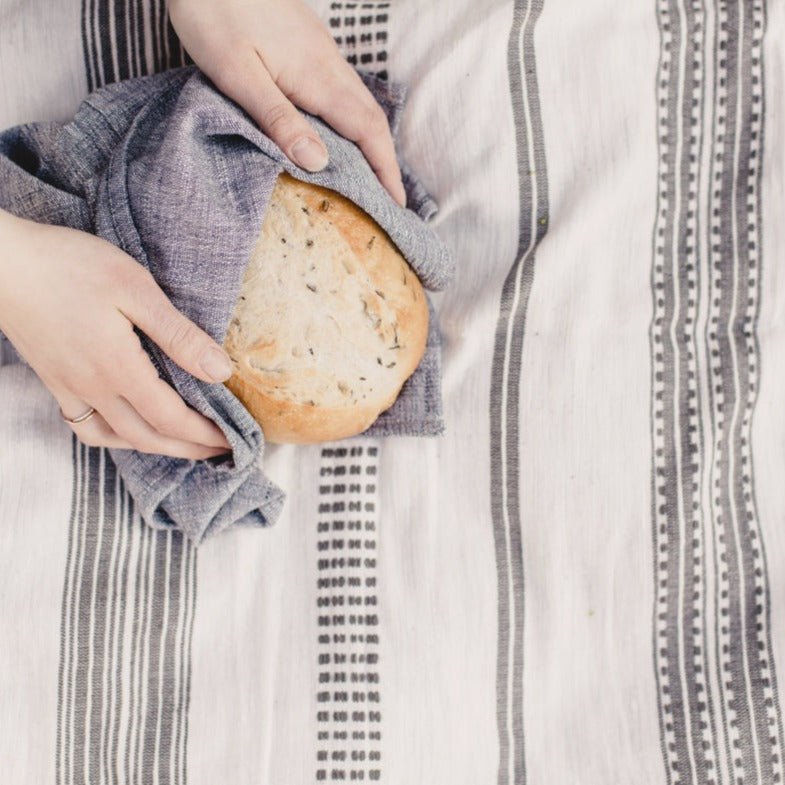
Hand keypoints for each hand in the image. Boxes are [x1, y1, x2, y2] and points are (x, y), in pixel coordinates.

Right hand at [0, 210, 231, 459]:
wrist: (0, 263)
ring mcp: (69, 388)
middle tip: (221, 452)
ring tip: (185, 446)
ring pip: (118, 438)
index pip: (173, 419)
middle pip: (150, 438)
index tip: (234, 440)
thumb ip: (179, 335)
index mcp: (119, 369)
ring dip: (157, 448)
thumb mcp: (136, 290)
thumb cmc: (69, 266)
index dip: (206, 435)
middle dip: (190, 449)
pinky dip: (116, 438)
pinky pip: (87, 427)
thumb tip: (221, 372)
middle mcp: (94, 389)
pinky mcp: (53, 380)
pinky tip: (129, 429)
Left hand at [168, 0, 406, 205]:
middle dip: (385, 162)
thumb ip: (279, 119)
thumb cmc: (213, 11)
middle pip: (371, 119)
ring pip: (358, 103)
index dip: (385, 171)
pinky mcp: (307, 45)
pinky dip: (351, 120)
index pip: (367, 131)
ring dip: (370, 142)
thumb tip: (318, 163)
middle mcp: (328, 64)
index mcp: (318, 76)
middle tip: (388, 201)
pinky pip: (342, 90)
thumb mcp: (239, 74)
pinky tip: (338, 134)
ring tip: (369, 177)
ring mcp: (320, 52)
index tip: (395, 204)